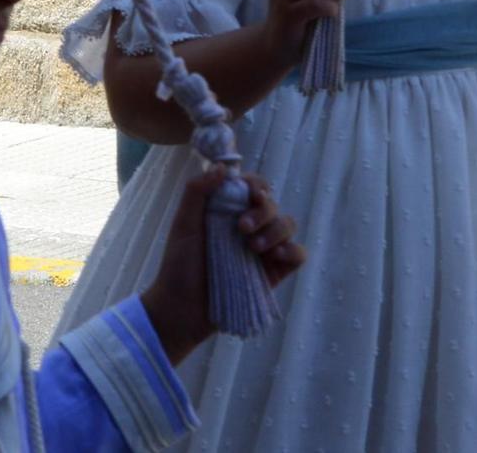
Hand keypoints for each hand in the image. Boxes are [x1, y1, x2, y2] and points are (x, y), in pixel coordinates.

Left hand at [140, 166, 304, 363]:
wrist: (181, 310)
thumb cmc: (178, 267)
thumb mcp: (183, 225)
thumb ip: (197, 192)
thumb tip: (223, 167)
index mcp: (229, 212)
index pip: (254, 187)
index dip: (257, 186)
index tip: (249, 193)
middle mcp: (250, 228)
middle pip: (273, 205)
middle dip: (263, 211)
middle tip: (242, 228)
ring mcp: (263, 250)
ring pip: (288, 225)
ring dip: (276, 230)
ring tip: (253, 248)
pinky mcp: (273, 274)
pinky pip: (297, 255)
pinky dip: (292, 250)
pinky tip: (275, 256)